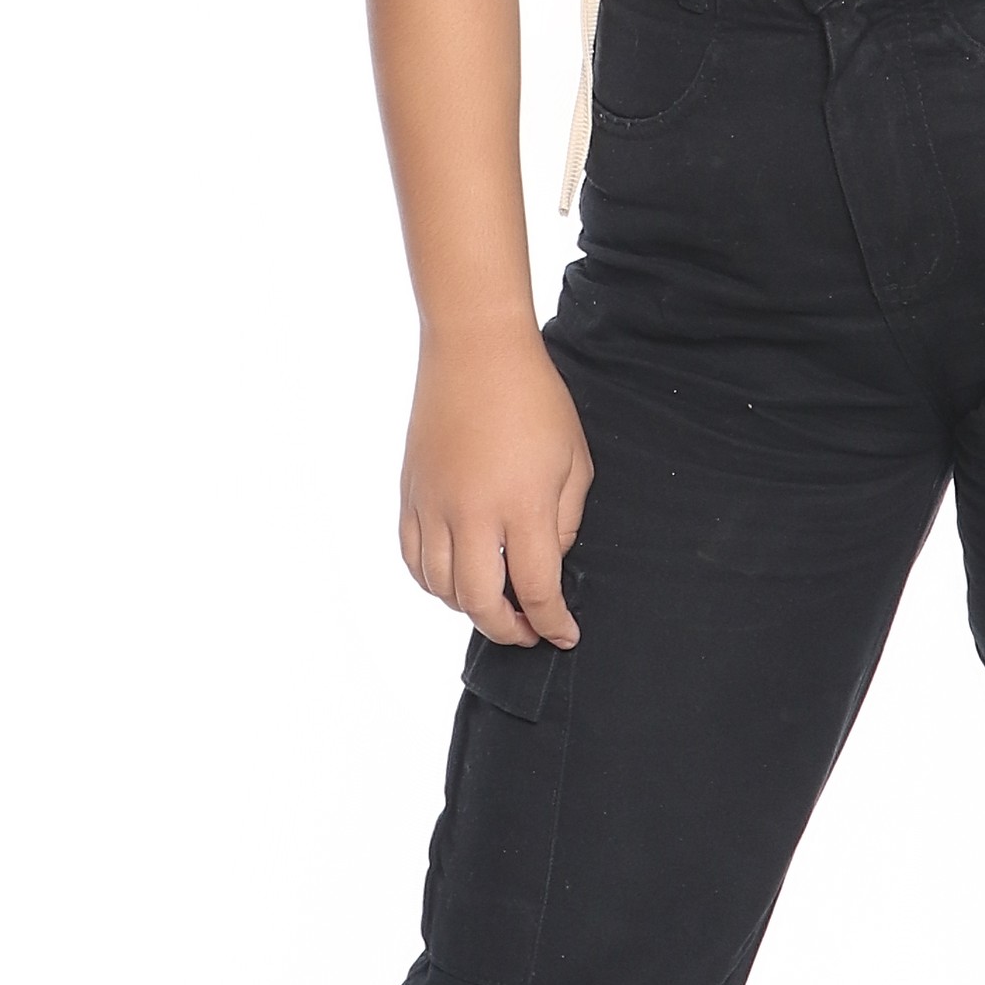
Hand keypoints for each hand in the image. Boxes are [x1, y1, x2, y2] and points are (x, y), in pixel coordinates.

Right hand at [399, 319, 592, 647]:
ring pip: (441, 587)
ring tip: (495, 604)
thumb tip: (548, 564)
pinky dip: (433, 582)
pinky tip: (455, 581)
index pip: (536, 588)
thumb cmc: (535, 400)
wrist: (475, 351)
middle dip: (508, 630)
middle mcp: (472, 513)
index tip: (564, 633)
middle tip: (529, 631)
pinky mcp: (411, 494)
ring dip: (470, 608)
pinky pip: (413, 558)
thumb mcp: (573, 462)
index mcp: (522, 506)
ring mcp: (434, 505)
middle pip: (480, 602)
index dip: (553, 622)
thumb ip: (565, 523)